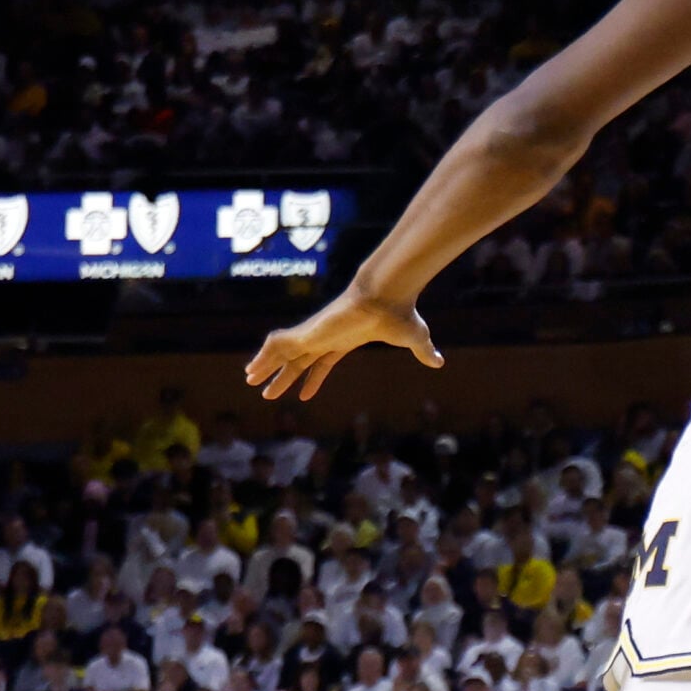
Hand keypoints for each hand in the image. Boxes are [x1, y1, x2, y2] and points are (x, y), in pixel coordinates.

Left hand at [245, 285, 442, 400]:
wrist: (386, 295)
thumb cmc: (399, 314)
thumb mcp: (414, 338)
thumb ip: (423, 351)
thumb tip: (441, 362)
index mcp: (346, 341)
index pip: (324, 362)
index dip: (314, 379)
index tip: (304, 395)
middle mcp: (327, 337)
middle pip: (299, 361)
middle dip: (284, 377)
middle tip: (267, 393)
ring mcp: (316, 333)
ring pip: (284, 354)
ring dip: (266, 367)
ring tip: (249, 380)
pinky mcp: (308, 331)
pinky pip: (279, 346)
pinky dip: (263, 356)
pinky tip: (251, 368)